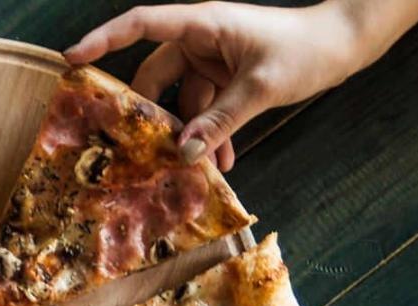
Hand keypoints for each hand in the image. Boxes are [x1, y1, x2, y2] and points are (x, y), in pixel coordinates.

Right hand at [65, 1, 376, 171]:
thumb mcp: (260, 88)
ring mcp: (214, 60)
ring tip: (195, 169)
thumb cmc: (306, 50)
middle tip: (139, 147)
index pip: (141, 25)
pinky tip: (220, 163)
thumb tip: (184, 151)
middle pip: (157, 75)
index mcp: (202, 25)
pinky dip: (211, 134)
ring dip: (189, 134)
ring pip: (185, 100)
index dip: (104, 40)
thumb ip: (221, 120)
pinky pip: (207, 109)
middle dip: (152, 114)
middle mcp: (201, 39)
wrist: (344, 45)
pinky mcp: (229, 78)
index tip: (73, 59)